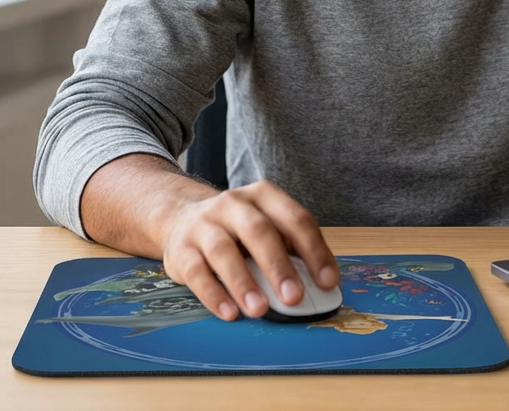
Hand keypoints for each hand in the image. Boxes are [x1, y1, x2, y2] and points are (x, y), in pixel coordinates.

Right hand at [160, 180, 339, 320]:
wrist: (180, 216)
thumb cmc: (236, 228)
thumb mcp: (265, 226)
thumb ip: (290, 250)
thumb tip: (319, 285)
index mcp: (263, 196)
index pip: (294, 219)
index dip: (314, 251)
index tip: (328, 281)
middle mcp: (233, 204)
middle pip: (258, 230)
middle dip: (278, 265)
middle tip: (294, 297)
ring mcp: (204, 224)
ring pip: (223, 250)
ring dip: (243, 282)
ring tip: (260, 309)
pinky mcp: (181, 249)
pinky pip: (197, 271)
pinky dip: (213, 294)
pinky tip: (229, 312)